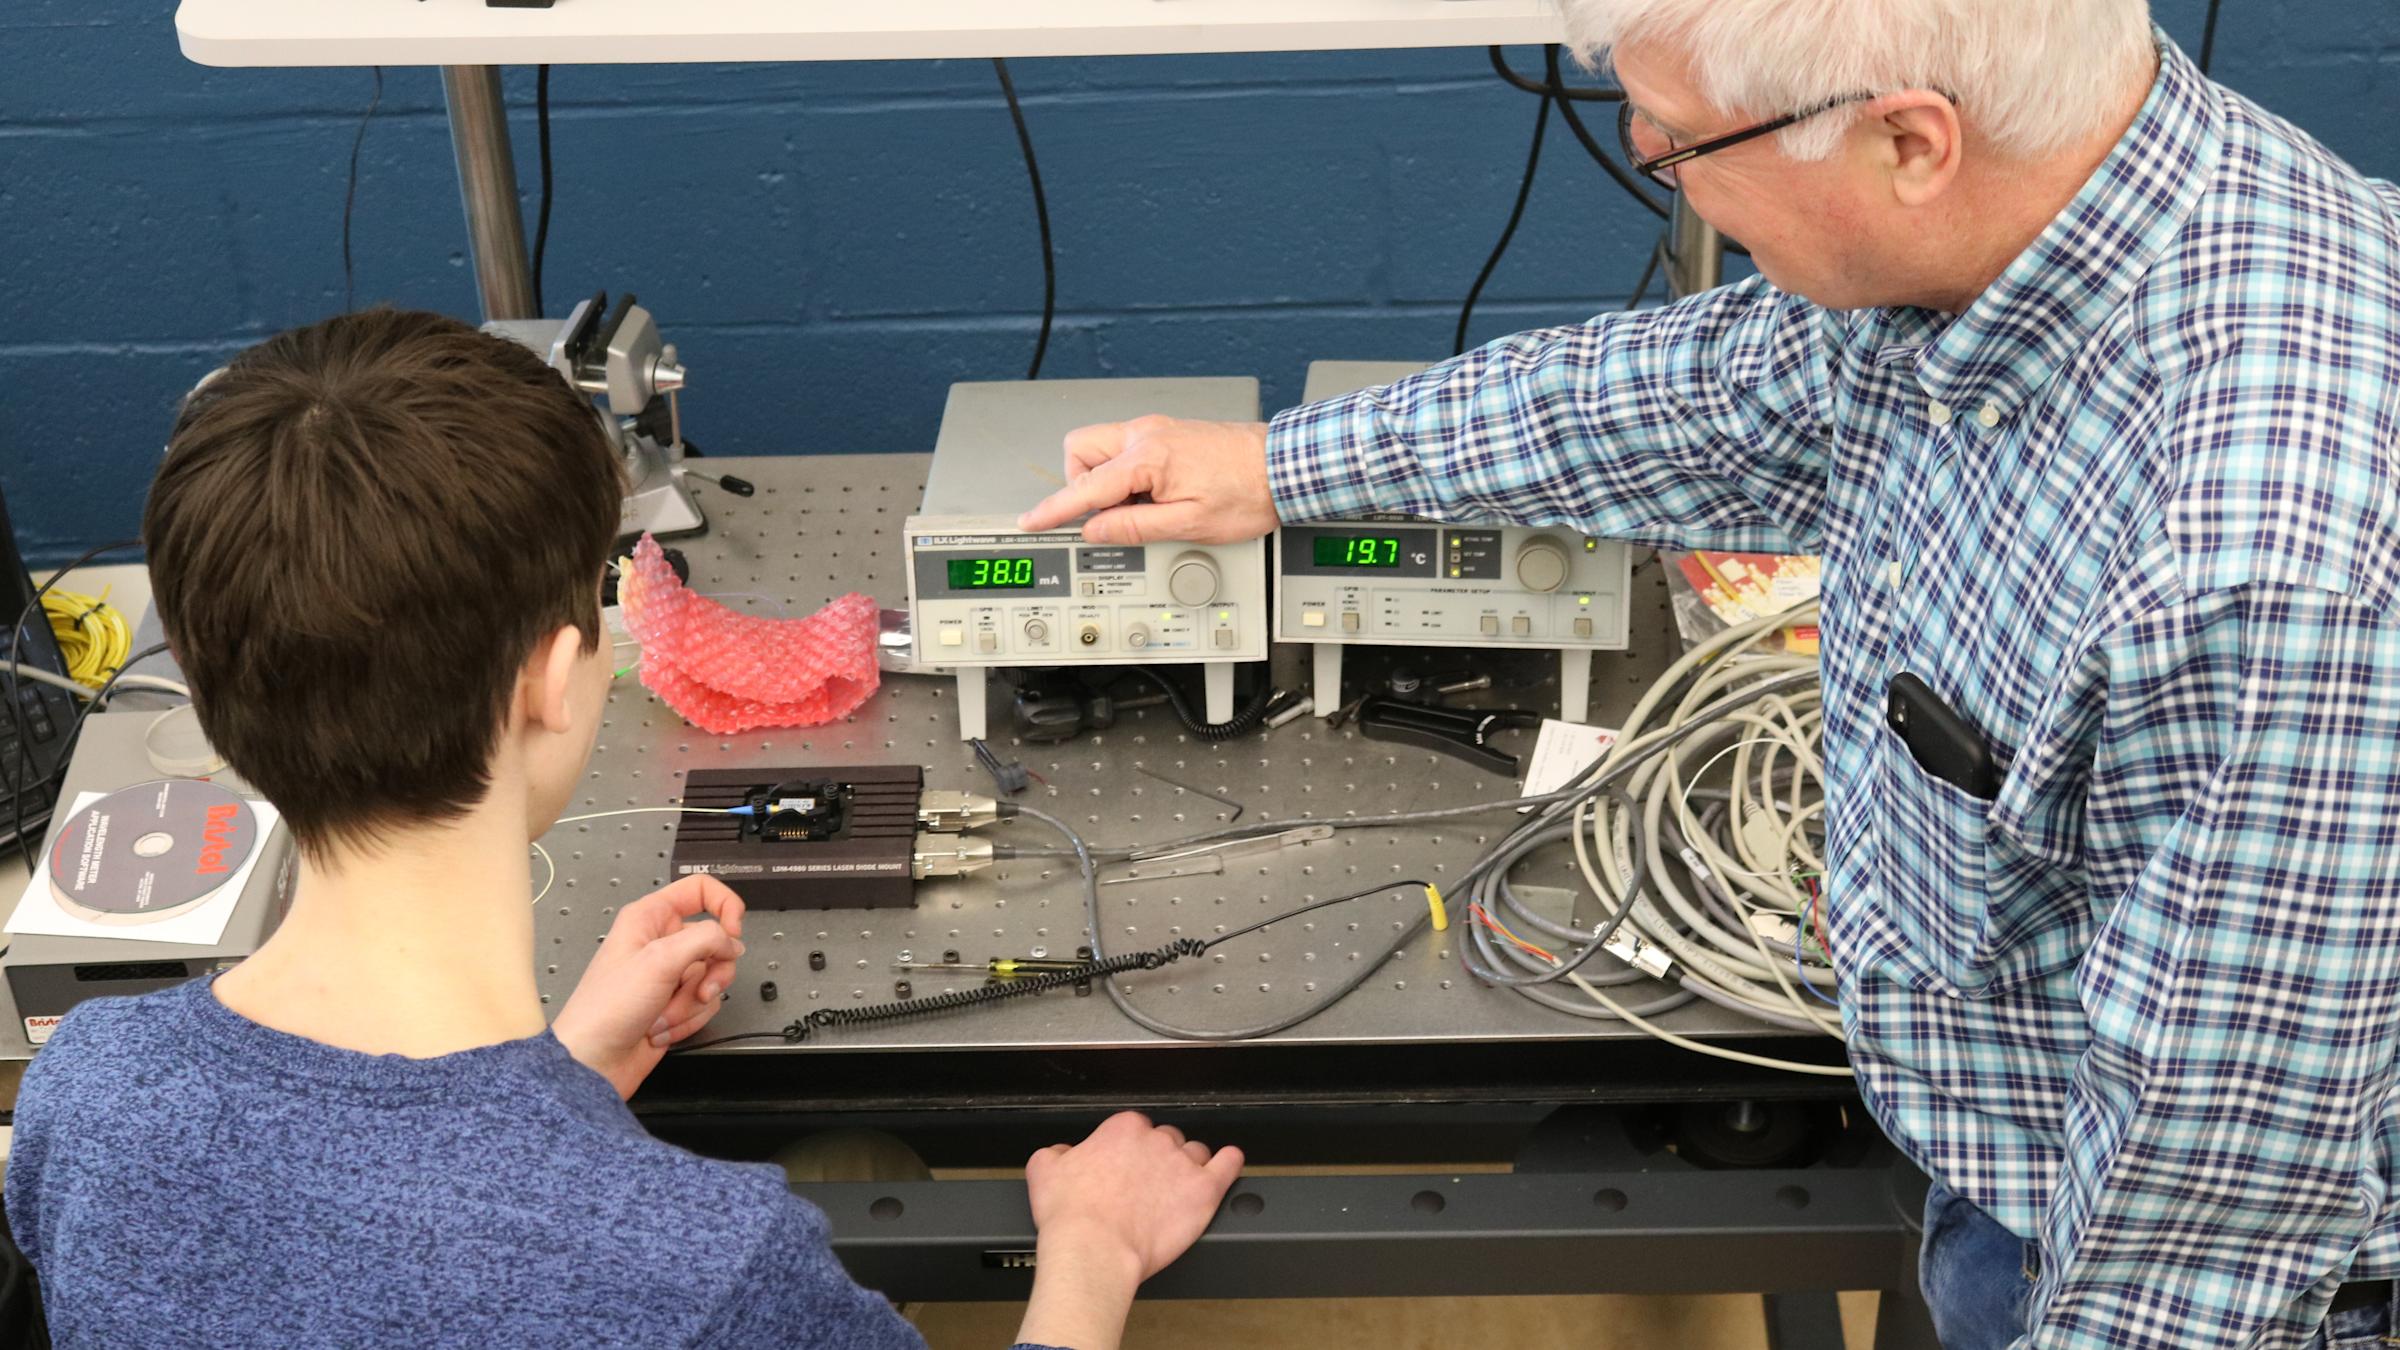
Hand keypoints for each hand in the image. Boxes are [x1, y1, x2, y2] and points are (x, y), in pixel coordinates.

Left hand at [551, 875, 745, 1098]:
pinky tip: (662, 1027)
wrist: (595, 1061)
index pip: (700, 889)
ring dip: (693, 1002)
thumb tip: (731, 941)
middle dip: (711, 972)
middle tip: (700, 987)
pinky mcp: (674, 1003)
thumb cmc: (605, 1009)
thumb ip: (705, 939)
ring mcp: (668, 975)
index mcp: (649, 917)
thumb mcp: (660, 960)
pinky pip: (704, 1004)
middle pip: (715, 941)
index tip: (732, 932)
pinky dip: (688, 1019)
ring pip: (713, 976)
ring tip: (665, 1013)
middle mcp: (660, 943)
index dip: (724, 906)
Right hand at [1014, 1112, 1243, 1349]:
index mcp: (1122, 1129)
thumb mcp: (1044, 1171)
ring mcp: (1183, 1164)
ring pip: (1195, 1153)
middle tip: (1147, 1187)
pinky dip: (1230, 1162)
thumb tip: (1062, 1153)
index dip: (1131, 1152)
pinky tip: (1228, 1164)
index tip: (1125, 1169)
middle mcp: (1156, 1140)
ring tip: (1177, 1190)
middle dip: (1159, 1160)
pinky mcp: (1204, 1190)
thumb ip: (1056, 1153)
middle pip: (1167, 1141)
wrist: (1093, 1250)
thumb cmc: (1072, 1217)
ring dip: (1188, 1167)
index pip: (1136, 1130)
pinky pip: (1228, 1165)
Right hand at [1016, 416, 1278, 544]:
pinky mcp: (1170, 432)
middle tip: (1109, 512)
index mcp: (1147, 458)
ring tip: (1142, 506)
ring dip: (1107, 479)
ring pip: (1102, 447)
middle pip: (1080, 450)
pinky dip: (1129, 473)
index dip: (1054, 508)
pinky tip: (1157, 494)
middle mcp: (1146, 434)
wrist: (1284, 466)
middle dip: (1081, 483)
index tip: (1032, 520)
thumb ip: (1134, 527)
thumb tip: (1097, 530)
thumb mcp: (1188, 524)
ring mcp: (1158, 429)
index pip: (1084, 487)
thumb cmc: (1249, 492)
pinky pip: (1128, 449)